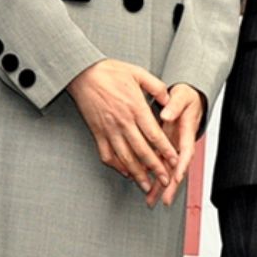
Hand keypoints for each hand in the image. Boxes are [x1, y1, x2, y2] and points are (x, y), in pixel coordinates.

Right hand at [68, 59, 176, 195]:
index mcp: (136, 108)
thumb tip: (169, 99)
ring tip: (146, 185)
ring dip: (137, 173)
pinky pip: (107, 154)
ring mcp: (108, 129)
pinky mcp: (96, 132)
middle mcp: (123, 122)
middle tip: (165, 180)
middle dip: (155, 168)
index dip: (165, 150)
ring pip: (125, 157)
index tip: (174, 160)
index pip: (154, 135)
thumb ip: (156, 87)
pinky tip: (125, 172)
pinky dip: (116, 166)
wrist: (82, 73)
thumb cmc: (111, 71)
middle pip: (142, 151)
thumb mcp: (139, 73)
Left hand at [153, 83, 207, 207]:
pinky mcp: (164, 148)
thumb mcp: (182, 96)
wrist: (186, 97)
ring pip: (166, 170)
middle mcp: (180, 143)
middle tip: (165, 200)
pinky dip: (152, 176)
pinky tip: (145, 187)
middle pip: (177, 168)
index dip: (182, 165)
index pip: (186, 151)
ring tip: (151, 200)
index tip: (178, 176)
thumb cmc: (185, 97)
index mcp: (186, 132)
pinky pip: (159, 164)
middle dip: (171, 185)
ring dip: (159, 186)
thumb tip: (166, 115)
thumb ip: (174, 106)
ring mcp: (172, 147)